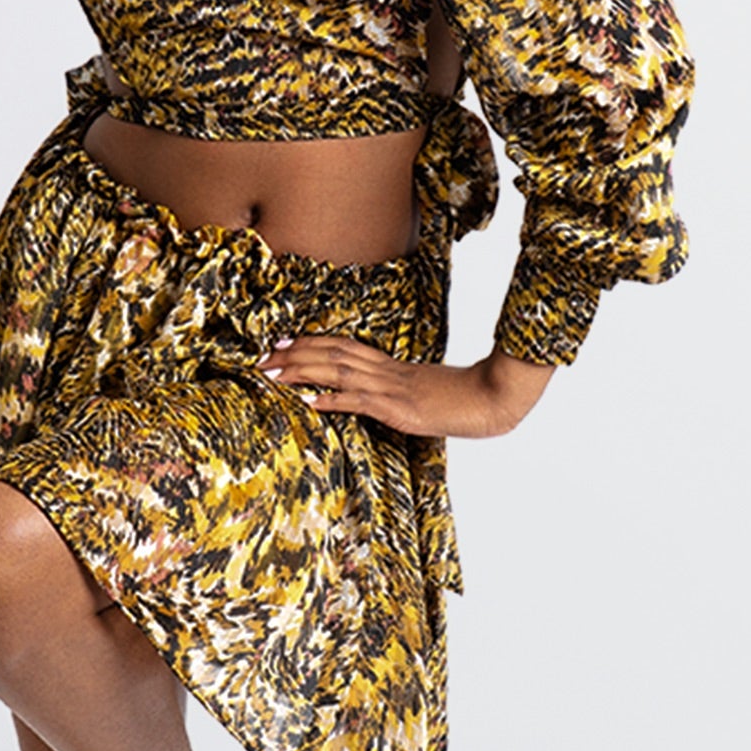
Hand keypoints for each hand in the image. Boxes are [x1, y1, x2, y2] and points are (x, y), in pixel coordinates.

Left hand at [256, 333, 553, 438]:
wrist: (490, 398)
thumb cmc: (459, 398)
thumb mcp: (421, 392)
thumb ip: (394, 391)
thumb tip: (371, 398)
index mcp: (390, 365)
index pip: (342, 346)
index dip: (310, 342)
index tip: (281, 342)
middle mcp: (385, 371)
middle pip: (331, 354)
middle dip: (293, 354)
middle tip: (261, 357)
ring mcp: (390, 387)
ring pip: (337, 372)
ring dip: (301, 372)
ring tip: (271, 374)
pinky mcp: (398, 408)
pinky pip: (359, 401)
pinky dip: (331, 400)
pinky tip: (308, 403)